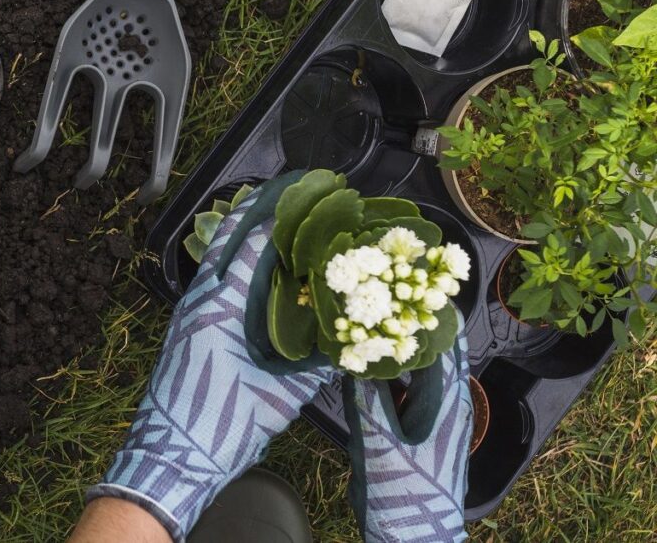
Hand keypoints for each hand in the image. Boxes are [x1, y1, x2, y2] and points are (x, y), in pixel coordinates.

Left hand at [86, 186, 339, 541]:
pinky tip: (253, 268)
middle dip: (256, 211)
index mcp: (220, 308)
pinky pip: (213, 282)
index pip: (252, 246)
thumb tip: (349, 344)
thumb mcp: (279, 397)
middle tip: (287, 189)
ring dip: (242, 234)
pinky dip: (233, 264)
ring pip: (216, 259)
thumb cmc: (221, 427)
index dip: (280, 216)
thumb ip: (314, 367)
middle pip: (227, 239)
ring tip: (273, 216)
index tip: (306, 193)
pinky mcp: (187, 328)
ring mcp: (188, 313)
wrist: (170, 458)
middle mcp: (200, 301)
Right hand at [343, 313, 471, 542]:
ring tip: (380, 325)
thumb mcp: (379, 443)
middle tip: (389, 300)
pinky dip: (399, 376)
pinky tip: (376, 371)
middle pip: (438, 354)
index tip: (413, 287)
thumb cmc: (404, 493)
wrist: (414, 540)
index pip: (446, 345)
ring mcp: (440, 420)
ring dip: (408, 350)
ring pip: (427, 372)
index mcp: (448, 402)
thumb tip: (355, 360)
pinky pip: (415, 393)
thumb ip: (367, 399)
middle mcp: (450, 405)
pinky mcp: (426, 434)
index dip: (431, 316)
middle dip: (417, 326)